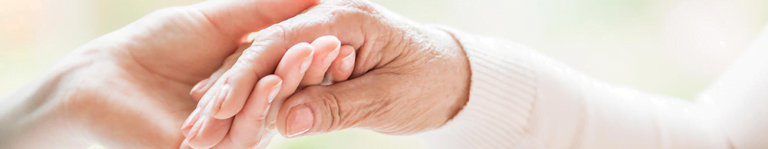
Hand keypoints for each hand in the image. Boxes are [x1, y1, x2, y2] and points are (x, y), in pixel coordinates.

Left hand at [6, 0, 318, 147]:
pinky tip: (271, 79)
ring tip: (307, 52)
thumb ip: (263, 11)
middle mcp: (246, 113)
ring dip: (290, 82)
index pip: (289, 70)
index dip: (310, 51)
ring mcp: (230, 136)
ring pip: (268, 113)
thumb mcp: (218, 20)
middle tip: (333, 42)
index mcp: (251, 85)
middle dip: (307, 67)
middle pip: (286, 93)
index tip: (332, 28)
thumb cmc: (157, 45)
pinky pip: (241, 134)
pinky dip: (258, 105)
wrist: (107, 76)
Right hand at [189, 0, 470, 147]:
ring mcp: (320, 35)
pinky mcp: (319, 55)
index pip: (281, 44)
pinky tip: (224, 115)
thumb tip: (285, 122)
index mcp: (345, 18)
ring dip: (232, 95)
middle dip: (227, 89)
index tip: (218, 109)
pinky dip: (254, 96)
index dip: (246, 77)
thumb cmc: (430, 82)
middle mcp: (326, 20)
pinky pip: (279, 73)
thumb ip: (338, 106)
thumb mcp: (388, 98)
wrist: (454, 76)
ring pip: (265, 64)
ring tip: (198, 127)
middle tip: (194, 125)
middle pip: (264, 51)